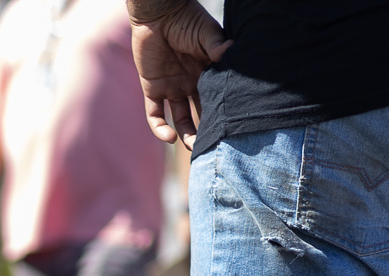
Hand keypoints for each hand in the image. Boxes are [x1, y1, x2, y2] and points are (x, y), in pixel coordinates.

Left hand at [130, 2, 230, 149]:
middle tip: (217, 145)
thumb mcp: (206, 34)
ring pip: (180, 118)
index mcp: (209, 72)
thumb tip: (230, 52)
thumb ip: (217, 47)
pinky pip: (155, 114)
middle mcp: (192, 83)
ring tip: (195, 147)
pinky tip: (168, 138)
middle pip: (202, 112)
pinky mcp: (152, 89)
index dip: (225, 111)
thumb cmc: (186, 21)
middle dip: (209, 129)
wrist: (159, 14)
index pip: (218, 97)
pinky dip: (160, 128)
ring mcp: (172, 87)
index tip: (235, 126)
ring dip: (186, 134)